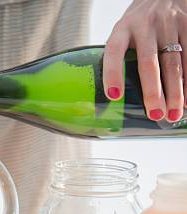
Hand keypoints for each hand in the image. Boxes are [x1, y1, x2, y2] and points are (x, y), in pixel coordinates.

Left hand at [103, 0, 186, 121]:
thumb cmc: (139, 23)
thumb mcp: (124, 32)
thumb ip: (122, 56)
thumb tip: (117, 97)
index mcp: (122, 28)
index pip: (114, 51)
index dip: (113, 73)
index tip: (114, 96)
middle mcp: (145, 25)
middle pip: (149, 62)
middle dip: (152, 92)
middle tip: (155, 115)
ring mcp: (169, 24)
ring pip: (174, 62)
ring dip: (176, 91)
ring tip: (175, 114)